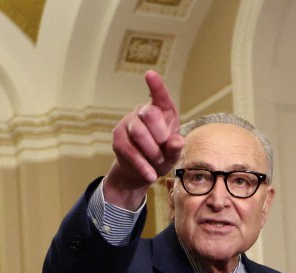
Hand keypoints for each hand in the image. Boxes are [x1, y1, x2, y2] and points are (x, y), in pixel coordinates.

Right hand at [103, 70, 184, 209]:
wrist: (141, 174)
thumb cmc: (161, 157)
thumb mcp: (173, 155)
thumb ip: (176, 148)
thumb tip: (177, 141)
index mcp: (162, 111)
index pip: (160, 96)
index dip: (156, 85)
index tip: (150, 74)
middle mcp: (143, 112)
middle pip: (149, 114)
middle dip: (160, 136)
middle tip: (163, 152)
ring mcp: (128, 123)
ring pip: (139, 132)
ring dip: (152, 152)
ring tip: (158, 162)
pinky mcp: (118, 138)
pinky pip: (130, 150)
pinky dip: (143, 165)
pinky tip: (150, 175)